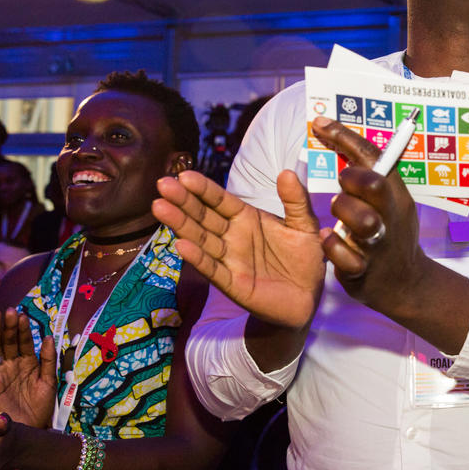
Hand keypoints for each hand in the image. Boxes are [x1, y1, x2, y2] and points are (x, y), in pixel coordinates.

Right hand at [0, 308, 55, 428]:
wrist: (32, 426)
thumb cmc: (42, 405)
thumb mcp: (50, 380)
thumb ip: (50, 359)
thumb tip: (48, 337)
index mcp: (29, 362)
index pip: (25, 341)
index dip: (23, 328)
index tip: (21, 313)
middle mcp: (14, 364)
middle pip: (9, 341)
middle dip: (8, 325)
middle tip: (7, 309)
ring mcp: (2, 372)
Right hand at [153, 170, 326, 328]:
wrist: (308, 297)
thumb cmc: (304, 258)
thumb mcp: (304, 225)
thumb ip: (296, 200)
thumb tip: (287, 172)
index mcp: (247, 218)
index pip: (220, 200)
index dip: (203, 188)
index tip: (184, 175)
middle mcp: (232, 236)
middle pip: (203, 216)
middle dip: (184, 201)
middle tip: (163, 184)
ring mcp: (230, 260)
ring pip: (201, 239)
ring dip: (181, 224)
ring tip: (160, 207)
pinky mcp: (233, 283)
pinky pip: (213, 269)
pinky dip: (197, 258)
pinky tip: (181, 245)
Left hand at [313, 119, 433, 318]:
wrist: (406, 285)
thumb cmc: (391, 235)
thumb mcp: (392, 204)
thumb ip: (374, 178)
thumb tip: (344, 143)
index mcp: (396, 195)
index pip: (375, 157)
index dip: (345, 137)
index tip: (320, 124)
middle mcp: (391, 216)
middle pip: (375, 185)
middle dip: (352, 178)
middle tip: (342, 182)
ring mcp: (379, 244)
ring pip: (362, 220)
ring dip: (343, 211)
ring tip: (336, 216)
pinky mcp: (365, 270)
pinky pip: (344, 255)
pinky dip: (332, 245)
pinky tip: (328, 240)